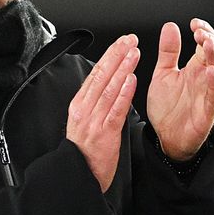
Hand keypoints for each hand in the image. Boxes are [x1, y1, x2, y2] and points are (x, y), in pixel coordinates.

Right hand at [67, 34, 139, 191]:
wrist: (79, 175)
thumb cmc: (84, 152)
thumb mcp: (83, 122)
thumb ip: (94, 104)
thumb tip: (109, 85)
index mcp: (79, 105)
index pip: (95, 74)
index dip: (109, 56)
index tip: (121, 43)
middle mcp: (85, 110)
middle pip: (101, 76)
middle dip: (117, 55)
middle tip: (130, 39)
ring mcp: (94, 120)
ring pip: (109, 88)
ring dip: (122, 68)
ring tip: (134, 53)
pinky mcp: (104, 132)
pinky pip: (115, 109)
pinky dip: (124, 93)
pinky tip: (131, 80)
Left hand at [146, 18, 213, 160]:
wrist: (164, 137)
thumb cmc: (167, 107)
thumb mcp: (163, 73)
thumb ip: (168, 52)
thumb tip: (170, 26)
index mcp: (196, 69)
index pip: (207, 44)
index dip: (204, 31)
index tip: (194, 23)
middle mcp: (205, 79)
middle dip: (212, 40)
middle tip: (200, 31)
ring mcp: (208, 94)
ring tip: (206, 42)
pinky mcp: (208, 111)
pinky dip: (213, 82)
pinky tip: (208, 70)